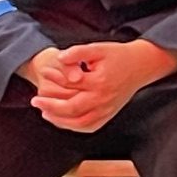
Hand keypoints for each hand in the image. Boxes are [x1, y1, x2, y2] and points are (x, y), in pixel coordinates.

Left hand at [24, 39, 176, 133]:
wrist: (141, 65)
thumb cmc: (119, 55)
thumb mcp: (98, 48)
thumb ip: (78, 53)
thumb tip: (60, 58)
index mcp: (99, 82)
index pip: (70, 84)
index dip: (54, 79)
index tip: (43, 73)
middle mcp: (103, 99)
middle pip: (72, 109)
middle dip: (51, 107)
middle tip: (35, 101)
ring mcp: (107, 110)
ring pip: (79, 123)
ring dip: (60, 121)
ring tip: (46, 113)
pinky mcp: (109, 115)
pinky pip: (89, 127)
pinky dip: (74, 127)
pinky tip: (64, 121)